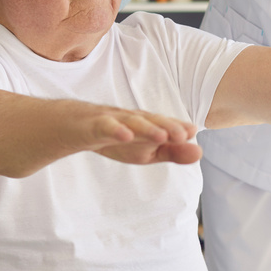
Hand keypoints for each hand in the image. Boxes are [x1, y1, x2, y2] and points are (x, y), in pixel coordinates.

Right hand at [77, 107, 202, 165]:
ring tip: (161, 136)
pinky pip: (103, 126)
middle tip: (183, 134)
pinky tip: (125, 136)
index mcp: (145, 124)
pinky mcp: (91, 126)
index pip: (163, 124)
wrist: (71, 126)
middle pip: (150, 120)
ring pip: (130, 121)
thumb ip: (172, 152)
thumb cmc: (115, 138)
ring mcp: (111, 120)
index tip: (193, 130)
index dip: (177, 127)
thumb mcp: (145, 151)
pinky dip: (114, 129)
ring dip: (146, 127)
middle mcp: (130, 118)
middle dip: (167, 125)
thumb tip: (200, 151)